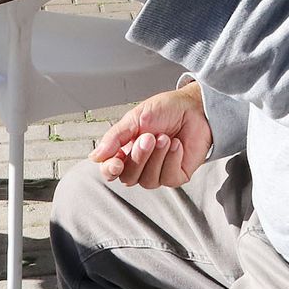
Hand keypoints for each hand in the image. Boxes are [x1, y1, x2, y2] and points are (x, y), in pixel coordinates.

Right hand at [90, 81, 211, 188]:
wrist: (194, 107)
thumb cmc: (165, 110)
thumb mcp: (134, 118)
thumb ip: (115, 138)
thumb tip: (95, 157)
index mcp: (126, 151)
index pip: (110, 171)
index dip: (110, 171)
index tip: (116, 163)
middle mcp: (140, 165)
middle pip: (129, 178)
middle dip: (139, 157)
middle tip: (149, 137)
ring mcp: (159, 171)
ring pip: (148, 180)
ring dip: (156, 157)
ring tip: (165, 137)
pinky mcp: (177, 175)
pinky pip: (168, 178)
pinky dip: (171, 159)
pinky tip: (176, 144)